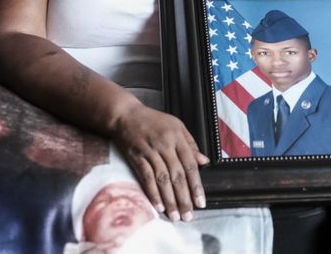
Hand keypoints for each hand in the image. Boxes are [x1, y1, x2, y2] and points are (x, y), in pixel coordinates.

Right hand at [111, 103, 208, 221]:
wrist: (126, 115)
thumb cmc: (153, 120)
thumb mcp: (177, 126)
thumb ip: (191, 144)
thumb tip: (204, 161)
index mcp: (177, 137)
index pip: (190, 165)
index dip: (196, 185)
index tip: (200, 202)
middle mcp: (165, 145)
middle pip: (177, 175)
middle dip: (184, 198)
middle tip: (188, 215)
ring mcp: (150, 151)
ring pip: (162, 179)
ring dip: (169, 199)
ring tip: (175, 215)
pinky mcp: (136, 157)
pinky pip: (146, 177)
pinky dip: (152, 192)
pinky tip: (158, 205)